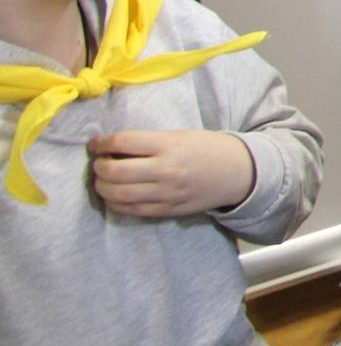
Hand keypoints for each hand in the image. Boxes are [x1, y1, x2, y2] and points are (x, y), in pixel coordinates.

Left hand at [89, 131, 252, 219]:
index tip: (95, 144)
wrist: (239, 172)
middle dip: (98, 167)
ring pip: (118, 194)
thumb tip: (114, 148)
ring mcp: (166, 193)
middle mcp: (166, 170)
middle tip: (99, 163)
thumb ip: (150, 142)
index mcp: (170, 145)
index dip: (101, 143)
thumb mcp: (182, 135)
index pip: (123, 142)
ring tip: (104, 180)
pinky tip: (116, 195)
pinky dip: (116, 203)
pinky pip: (131, 210)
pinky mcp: (168, 210)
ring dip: (102, 187)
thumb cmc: (209, 148)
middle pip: (115, 171)